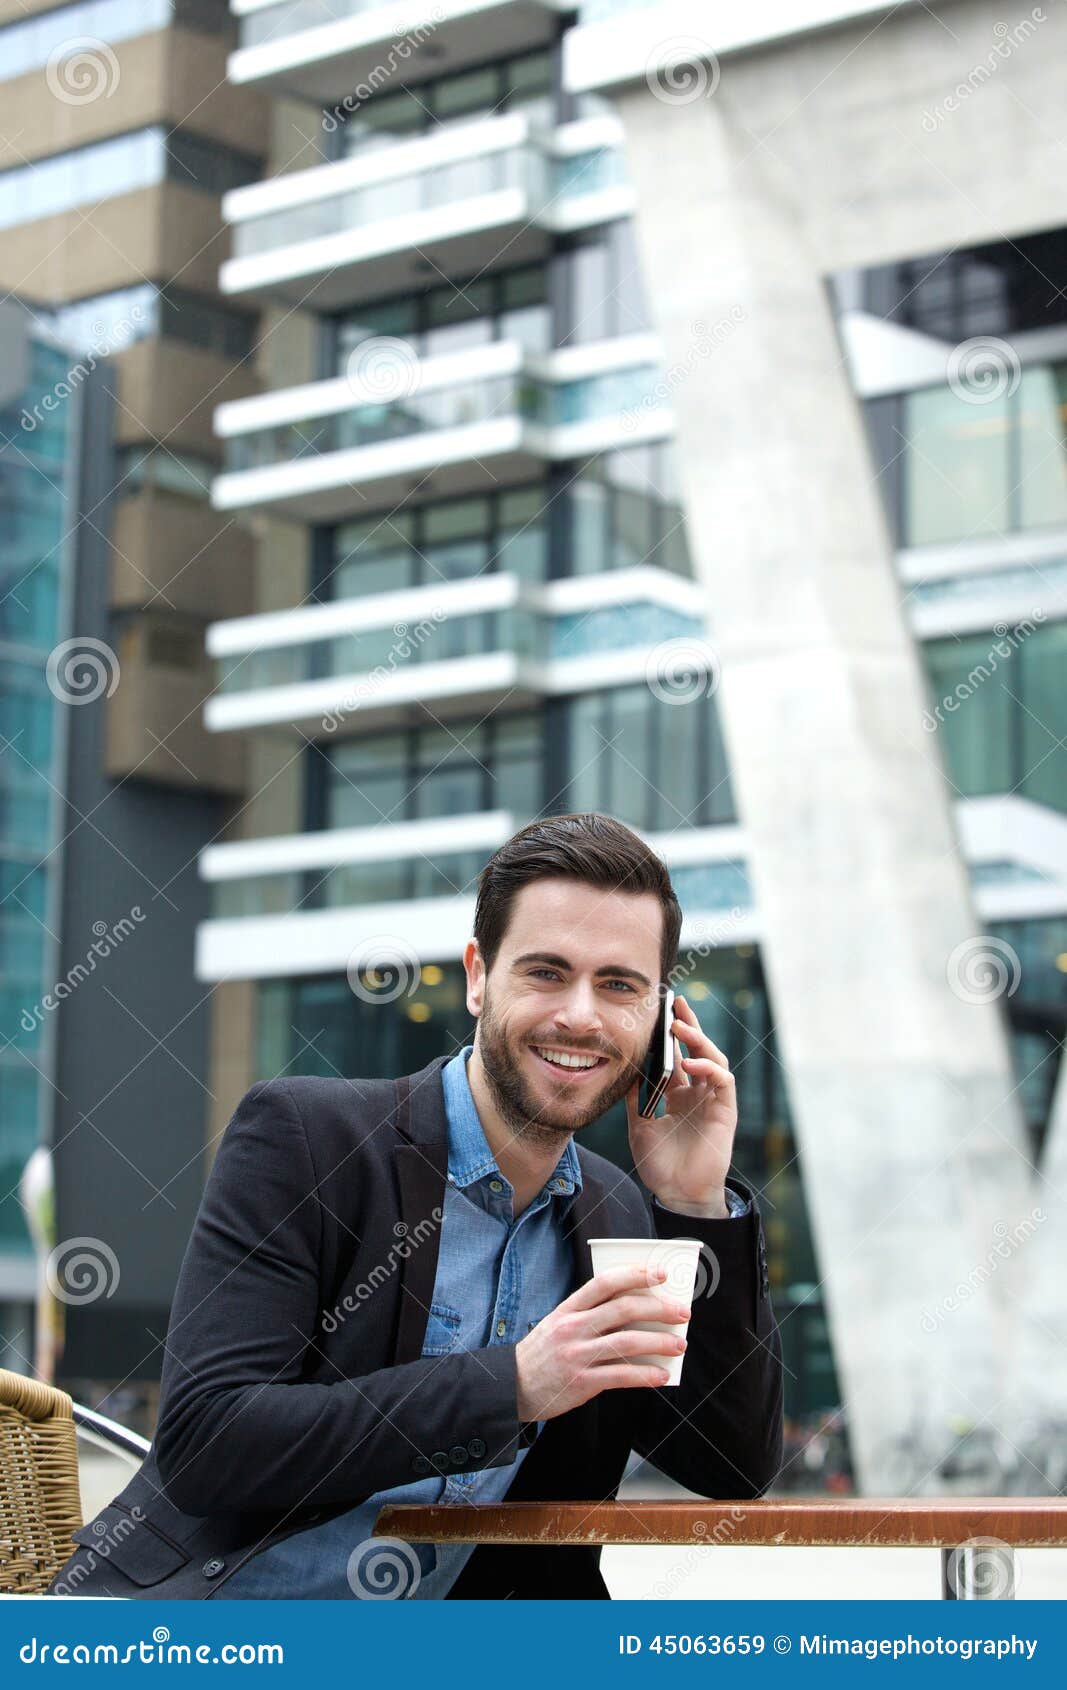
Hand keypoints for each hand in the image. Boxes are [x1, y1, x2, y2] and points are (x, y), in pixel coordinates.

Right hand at [514, 1263, 690, 1422]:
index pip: (605, 1282)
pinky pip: (621, 1376)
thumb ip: (590, 1314)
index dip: (635, 1274)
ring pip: (627, 1342)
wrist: (514, 1386)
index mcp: (568, 1309)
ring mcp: (577, 1355)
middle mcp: (573, 1328)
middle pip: (623, 1309)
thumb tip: (638, 1310)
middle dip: (659, 1308)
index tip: (661, 1273)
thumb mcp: (559, 1323)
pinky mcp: (582, 1383)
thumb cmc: (544, 1352)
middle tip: (682, 1312)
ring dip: (659, 1342)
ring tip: (679, 1345)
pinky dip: (645, 1374)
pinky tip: (661, 1374)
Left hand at [626, 994, 737, 1218]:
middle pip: (697, 1049)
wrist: (678, 1194)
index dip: (670, 1034)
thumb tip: (623, 1070)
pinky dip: (709, 1068)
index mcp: (679, 1094)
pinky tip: (692, 1063)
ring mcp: (713, 1100)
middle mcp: (697, 1092)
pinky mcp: (725, 1111)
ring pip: (712, 1058)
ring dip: (698, 1040)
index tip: (659, 1010)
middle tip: (676, 1002)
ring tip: (679, 1026)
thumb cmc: (660, 1164)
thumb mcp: (639, 1125)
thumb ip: (635, 1098)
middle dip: (688, 1024)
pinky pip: (722, 1081)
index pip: (677, 1055)